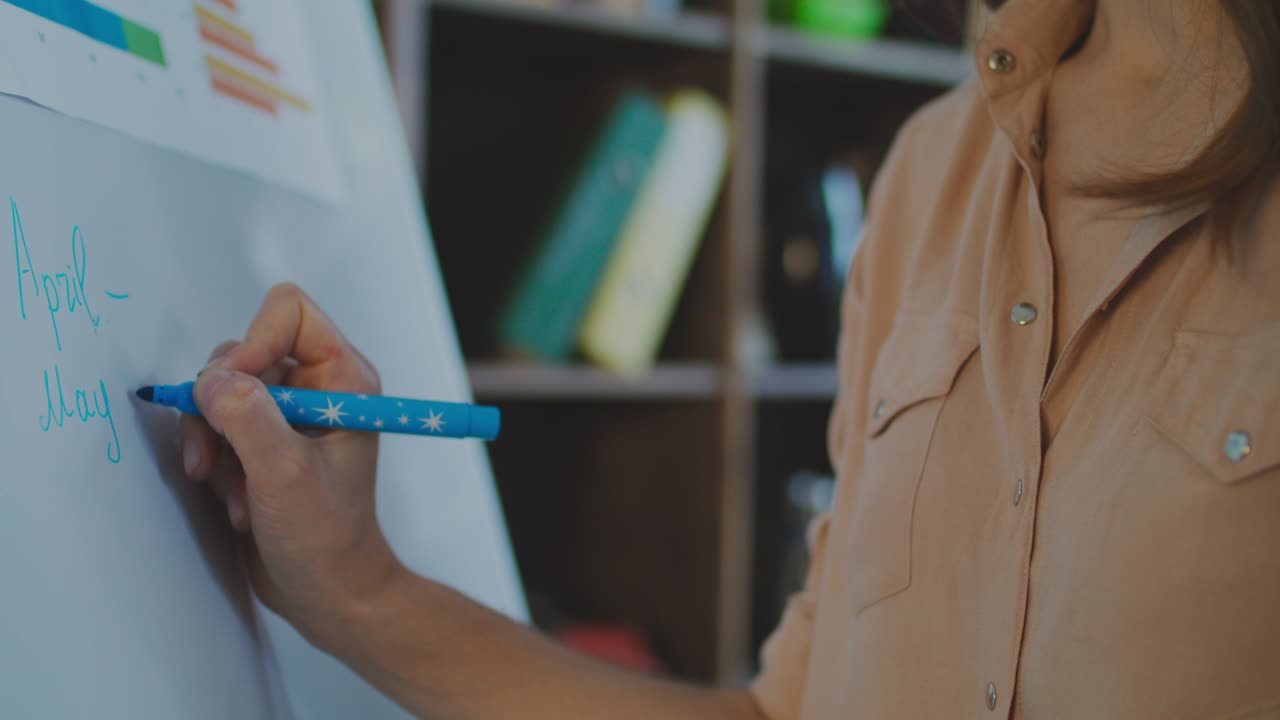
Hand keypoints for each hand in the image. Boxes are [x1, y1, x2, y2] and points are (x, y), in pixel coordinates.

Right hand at [180, 283, 404, 650]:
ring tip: (239, 494)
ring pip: (218, 393)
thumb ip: (247, 418)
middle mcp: (316, 387)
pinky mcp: (260, 442)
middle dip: (221, 408)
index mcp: (343, 378)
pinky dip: (214, 465)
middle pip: (241, 351)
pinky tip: (238, 503)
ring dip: (215, 446)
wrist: (329, 592)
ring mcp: (286, 415)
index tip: (233, 389)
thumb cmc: (327, 536)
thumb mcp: (284, 474)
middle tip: (222, 459)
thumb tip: (210, 381)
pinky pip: (212, 429)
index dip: (252, 341)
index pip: (289, 310)